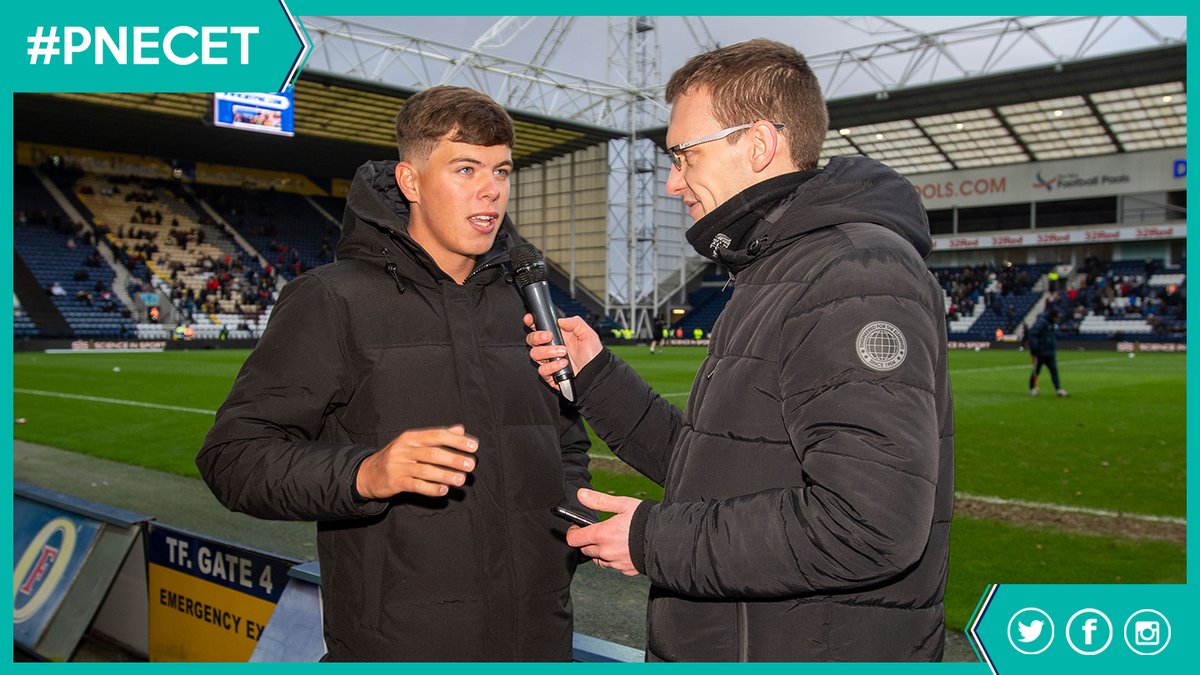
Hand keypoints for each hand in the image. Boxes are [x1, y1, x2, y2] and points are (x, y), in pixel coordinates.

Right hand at [355, 425, 477, 499]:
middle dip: (454, 459)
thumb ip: (438, 436)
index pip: (437, 435)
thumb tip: (461, 429)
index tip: (474, 446)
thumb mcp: (414, 443)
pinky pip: (415, 486)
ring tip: (461, 480)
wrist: (368, 473)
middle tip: (471, 465)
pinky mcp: (395, 482)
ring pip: (425, 470)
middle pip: (433, 453)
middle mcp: (404, 449)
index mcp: (411, 437)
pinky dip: (431, 488)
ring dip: (445, 475)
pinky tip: (444, 491)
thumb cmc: (398, 457)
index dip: (456, 440)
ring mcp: (398, 466)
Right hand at [524, 314, 602, 390]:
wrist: (596, 373)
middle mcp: (550, 347)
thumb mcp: (587, 333)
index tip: (531, 320)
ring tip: (563, 352)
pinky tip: (563, 364)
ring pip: (534, 354)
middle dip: (537, 336)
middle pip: (531, 340)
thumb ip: (574, 322)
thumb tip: (560, 320)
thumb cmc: (592, 354)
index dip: (531, 322)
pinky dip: (552, 366)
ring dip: (548, 352)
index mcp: (557, 335)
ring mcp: (549, 360)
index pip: (538, 326)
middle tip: (549, 337)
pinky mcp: (550, 374)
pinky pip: (542, 370)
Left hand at [566, 488, 640, 575]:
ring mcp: (616, 563)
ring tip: (614, 540)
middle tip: (599, 531)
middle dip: (588, 541)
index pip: (574, 539)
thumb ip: (599, 501)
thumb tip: (581, 495)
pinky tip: (625, 549)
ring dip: (601, 551)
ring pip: (599, 560)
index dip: (573, 532)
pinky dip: (615, 559)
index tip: (577, 527)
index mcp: (602, 534)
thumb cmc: (646, 520)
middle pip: (585, 550)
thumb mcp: (623, 504)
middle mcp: (606, 552)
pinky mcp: (626, 570)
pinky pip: (614, 566)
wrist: (668, 539)